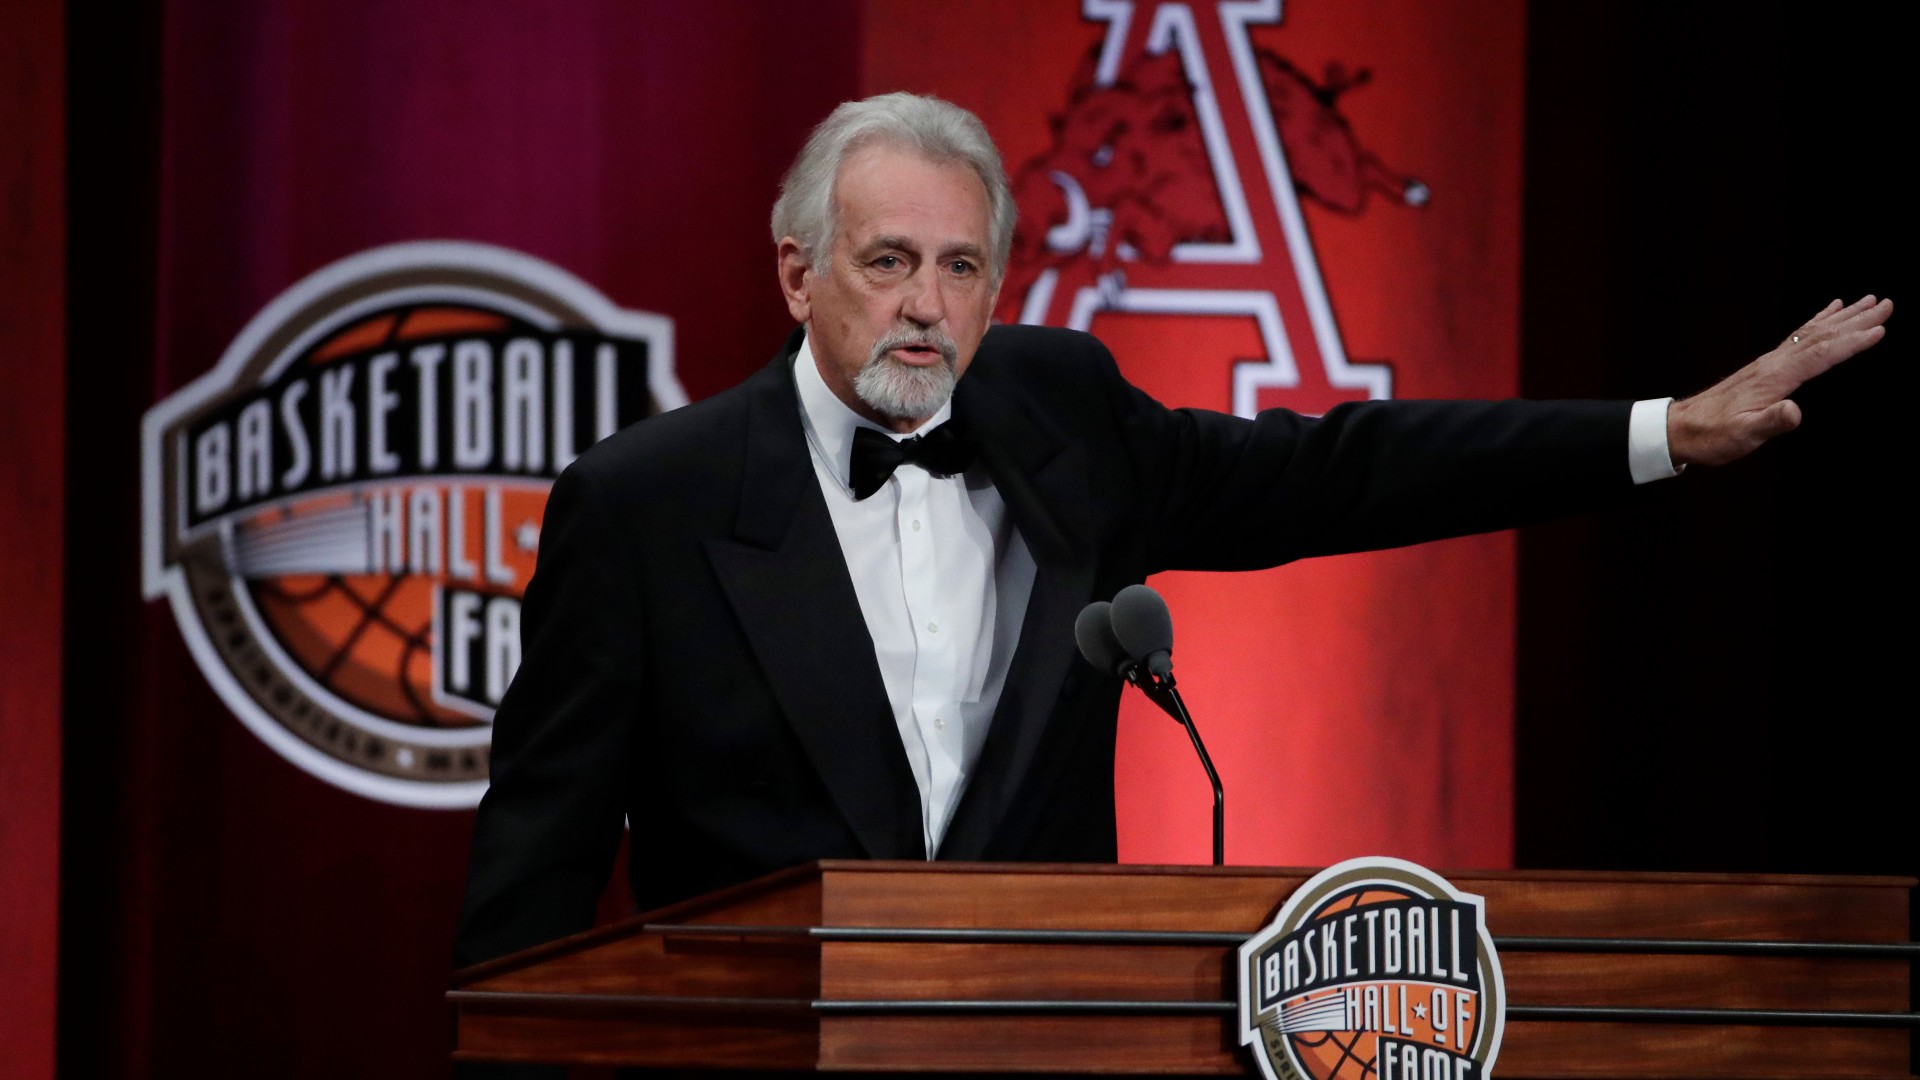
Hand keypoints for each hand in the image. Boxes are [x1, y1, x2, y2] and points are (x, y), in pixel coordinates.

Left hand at [1668, 295, 1893, 466]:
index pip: (1820, 354)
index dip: (1851, 342)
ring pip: (1812, 332)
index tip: (1880, 329)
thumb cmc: (1713, 435)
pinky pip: (1798, 337)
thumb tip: (1795, 411)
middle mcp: (1774, 362)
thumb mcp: (1743, 434)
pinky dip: (1817, 323)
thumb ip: (1770, 422)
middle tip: (1886, 303)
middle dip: (1856, 320)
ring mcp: (1770, 361)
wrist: (1681, 428)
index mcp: (1775, 376)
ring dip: (1842, 317)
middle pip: (1821, 335)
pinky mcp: (1766, 366)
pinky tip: (1828, 314)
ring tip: (1867, 301)